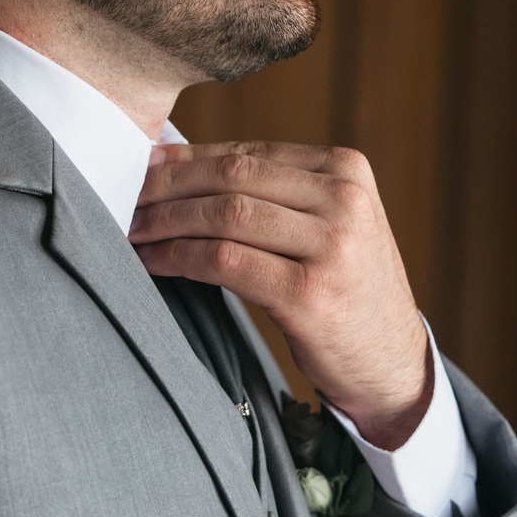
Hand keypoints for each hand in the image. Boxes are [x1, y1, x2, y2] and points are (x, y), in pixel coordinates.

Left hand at [130, 141, 431, 446]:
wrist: (393, 364)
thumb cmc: (347, 291)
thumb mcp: (331, 226)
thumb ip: (277, 193)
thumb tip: (179, 165)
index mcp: (347, 170)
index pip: (249, 152)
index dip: (187, 159)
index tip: (142, 166)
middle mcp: (344, 200)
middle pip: (232, 177)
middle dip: (168, 186)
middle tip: (123, 196)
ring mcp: (332, 247)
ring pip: (225, 215)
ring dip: (167, 221)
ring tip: (132, 230)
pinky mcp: (310, 294)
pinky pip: (225, 262)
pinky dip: (180, 258)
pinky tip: (154, 262)